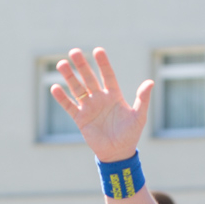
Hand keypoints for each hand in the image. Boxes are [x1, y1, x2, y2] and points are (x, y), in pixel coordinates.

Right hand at [50, 47, 152, 162]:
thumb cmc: (130, 134)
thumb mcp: (139, 116)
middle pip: (89, 78)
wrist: (118, 153)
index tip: (97, 51)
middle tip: (74, 52)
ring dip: (69, 77)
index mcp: (114, 95)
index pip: (107, 75)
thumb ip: (142, 99)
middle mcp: (100, 98)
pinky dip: (62, 98)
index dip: (103, 63)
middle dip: (82, 65)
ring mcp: (89, 108)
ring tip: (61, 64)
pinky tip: (55, 88)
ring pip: (77, 89)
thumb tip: (150, 82)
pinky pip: (69, 106)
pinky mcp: (80, 119)